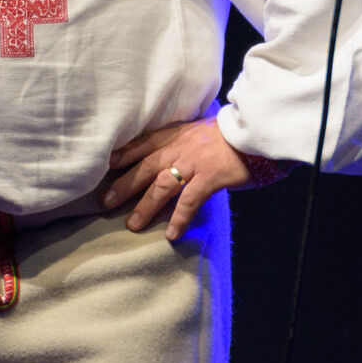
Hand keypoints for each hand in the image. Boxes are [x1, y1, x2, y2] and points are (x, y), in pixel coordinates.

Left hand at [100, 116, 248, 240]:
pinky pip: (190, 201)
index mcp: (177, 134)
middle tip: (105, 201)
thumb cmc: (231, 132)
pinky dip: (179, 218)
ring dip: (145, 206)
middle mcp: (180, 147)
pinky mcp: (210, 177)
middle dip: (124, 184)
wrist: (256, 131)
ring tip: (132, 224)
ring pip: (162, 186)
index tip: (107, 164)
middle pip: (145, 167)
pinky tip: (171, 234)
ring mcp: (194, 163)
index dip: (124, 154)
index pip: (144, 143)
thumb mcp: (201, 129)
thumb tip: (173, 152)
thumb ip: (184, 140)